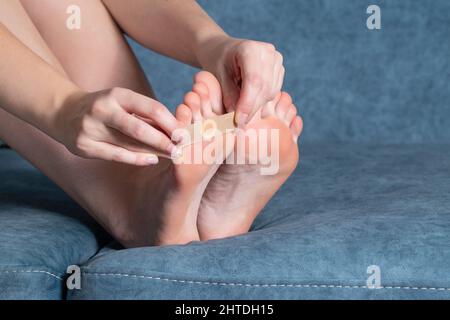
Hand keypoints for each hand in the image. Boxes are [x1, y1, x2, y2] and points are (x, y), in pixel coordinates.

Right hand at [54, 87, 180, 165]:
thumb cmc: (106, 108)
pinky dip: (137, 158)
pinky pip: (116, 155)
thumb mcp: (123, 102)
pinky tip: (151, 159)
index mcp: (116, 95)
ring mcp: (91, 128)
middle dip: (164, 141)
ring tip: (171, 155)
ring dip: (154, 151)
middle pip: (140, 129)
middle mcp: (102, 110)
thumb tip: (178, 129)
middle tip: (181, 149)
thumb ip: (146, 115)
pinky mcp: (84, 146)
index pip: (151, 108)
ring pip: (129, 144)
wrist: (64, 112)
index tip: (185, 133)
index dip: (171, 123)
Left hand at [198, 36, 284, 126]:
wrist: (224, 51)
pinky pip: (273, 92)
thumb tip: (236, 117)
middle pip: (265, 88)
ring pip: (270, 92)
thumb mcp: (217, 77)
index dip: (247, 103)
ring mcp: (276, 60)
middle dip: (252, 109)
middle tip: (238, 123)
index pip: (254, 81)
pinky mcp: (279, 69)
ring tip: (241, 112)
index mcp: (250, 49)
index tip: (238, 120)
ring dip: (256, 107)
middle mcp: (268, 52)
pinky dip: (261, 101)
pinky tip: (248, 101)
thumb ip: (228, 95)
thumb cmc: (218, 62)